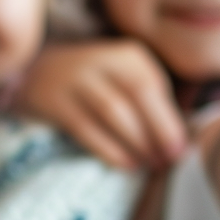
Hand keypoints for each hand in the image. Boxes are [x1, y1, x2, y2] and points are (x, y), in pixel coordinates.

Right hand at [13, 39, 185, 169]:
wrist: (38, 72)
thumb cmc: (98, 85)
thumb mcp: (127, 80)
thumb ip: (153, 102)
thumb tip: (181, 141)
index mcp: (128, 54)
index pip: (154, 86)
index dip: (171, 120)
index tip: (182, 149)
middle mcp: (102, 60)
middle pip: (137, 95)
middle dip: (158, 131)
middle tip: (169, 161)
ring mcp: (75, 79)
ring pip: (113, 112)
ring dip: (136, 142)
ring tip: (150, 164)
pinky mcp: (55, 102)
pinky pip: (87, 128)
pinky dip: (109, 150)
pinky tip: (126, 165)